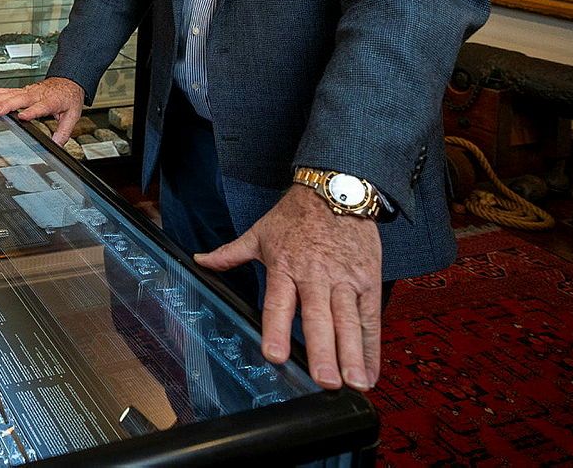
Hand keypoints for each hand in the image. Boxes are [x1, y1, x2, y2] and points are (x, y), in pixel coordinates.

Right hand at [0, 77, 85, 145]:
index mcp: (51, 102)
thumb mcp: (73, 116)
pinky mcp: (24, 90)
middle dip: (8, 105)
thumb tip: (56, 145)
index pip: (40, 107)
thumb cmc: (69, 97)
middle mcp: (38, 95)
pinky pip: (9, 90)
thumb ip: (64, 132)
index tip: (22, 116)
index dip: (31, 112)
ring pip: (13, 94)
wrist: (68, 81)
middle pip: (22, 99)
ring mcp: (30, 91)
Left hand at [194, 184, 382, 391]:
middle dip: (322, 352)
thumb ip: (230, 253)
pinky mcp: (368, 280)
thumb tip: (200, 261)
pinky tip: (370, 373)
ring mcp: (345, 280)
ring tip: (353, 384)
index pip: (279, 303)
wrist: (337, 189)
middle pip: (318, 319)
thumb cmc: (296, 215)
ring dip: (352, 354)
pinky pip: (370, 318)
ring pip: (348, 322)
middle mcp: (316, 277)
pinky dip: (372, 347)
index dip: (276, 329)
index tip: (274, 355)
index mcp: (285, 267)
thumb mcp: (260, 232)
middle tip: (325, 381)